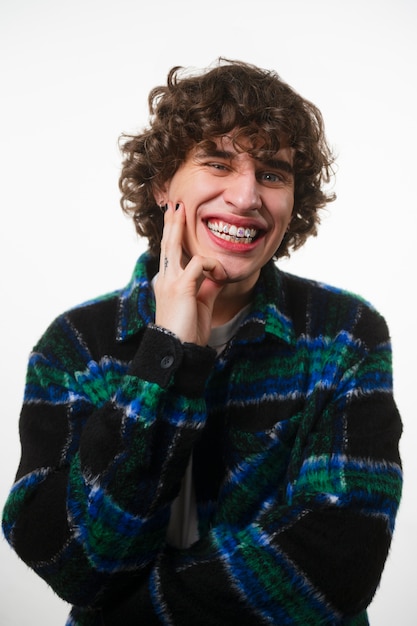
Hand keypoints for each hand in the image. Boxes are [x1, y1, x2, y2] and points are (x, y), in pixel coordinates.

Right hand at [154, 202, 227, 345]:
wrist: (178, 351)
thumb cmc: (188, 332)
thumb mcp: (200, 304)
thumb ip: (207, 287)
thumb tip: (218, 275)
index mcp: (167, 283)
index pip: (170, 254)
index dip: (173, 236)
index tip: (177, 221)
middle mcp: (164, 279)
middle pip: (167, 244)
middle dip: (172, 223)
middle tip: (175, 206)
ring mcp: (170, 281)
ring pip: (175, 245)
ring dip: (181, 229)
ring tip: (184, 212)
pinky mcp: (181, 287)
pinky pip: (200, 263)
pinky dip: (214, 266)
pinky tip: (221, 276)